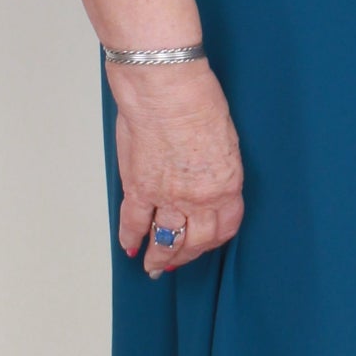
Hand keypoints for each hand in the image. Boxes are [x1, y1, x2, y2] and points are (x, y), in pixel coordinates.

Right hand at [110, 60, 244, 277]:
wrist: (165, 89)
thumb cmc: (197, 100)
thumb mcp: (225, 138)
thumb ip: (216, 166)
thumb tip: (204, 176)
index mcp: (226, 185)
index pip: (225, 226)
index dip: (215, 239)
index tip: (208, 242)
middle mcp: (199, 199)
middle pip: (196, 241)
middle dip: (186, 255)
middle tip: (177, 263)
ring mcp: (167, 197)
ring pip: (165, 240)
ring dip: (159, 256)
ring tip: (153, 266)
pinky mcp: (139, 189)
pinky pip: (133, 222)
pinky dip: (130, 236)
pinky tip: (129, 246)